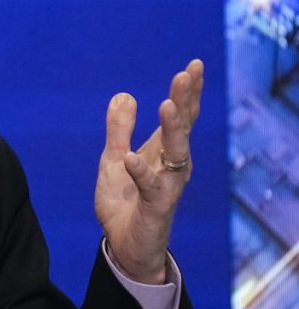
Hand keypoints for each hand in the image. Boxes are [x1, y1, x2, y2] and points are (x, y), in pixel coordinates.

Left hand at [94, 59, 203, 283]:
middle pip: (183, 126)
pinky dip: (141, 171)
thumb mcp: (114, 158)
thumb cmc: (125, 201)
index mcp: (164, 150)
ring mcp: (168, 184)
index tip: (194, 64)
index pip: (180, 115)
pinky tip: (132, 158)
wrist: (124, 244)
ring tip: (167, 104)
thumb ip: (119, 129)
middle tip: (186, 73)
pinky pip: (150, 185)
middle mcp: (173, 164)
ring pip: (176, 152)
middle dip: (185, 99)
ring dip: (172, 128)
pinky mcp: (156, 206)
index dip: (188, 91)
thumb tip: (124, 94)